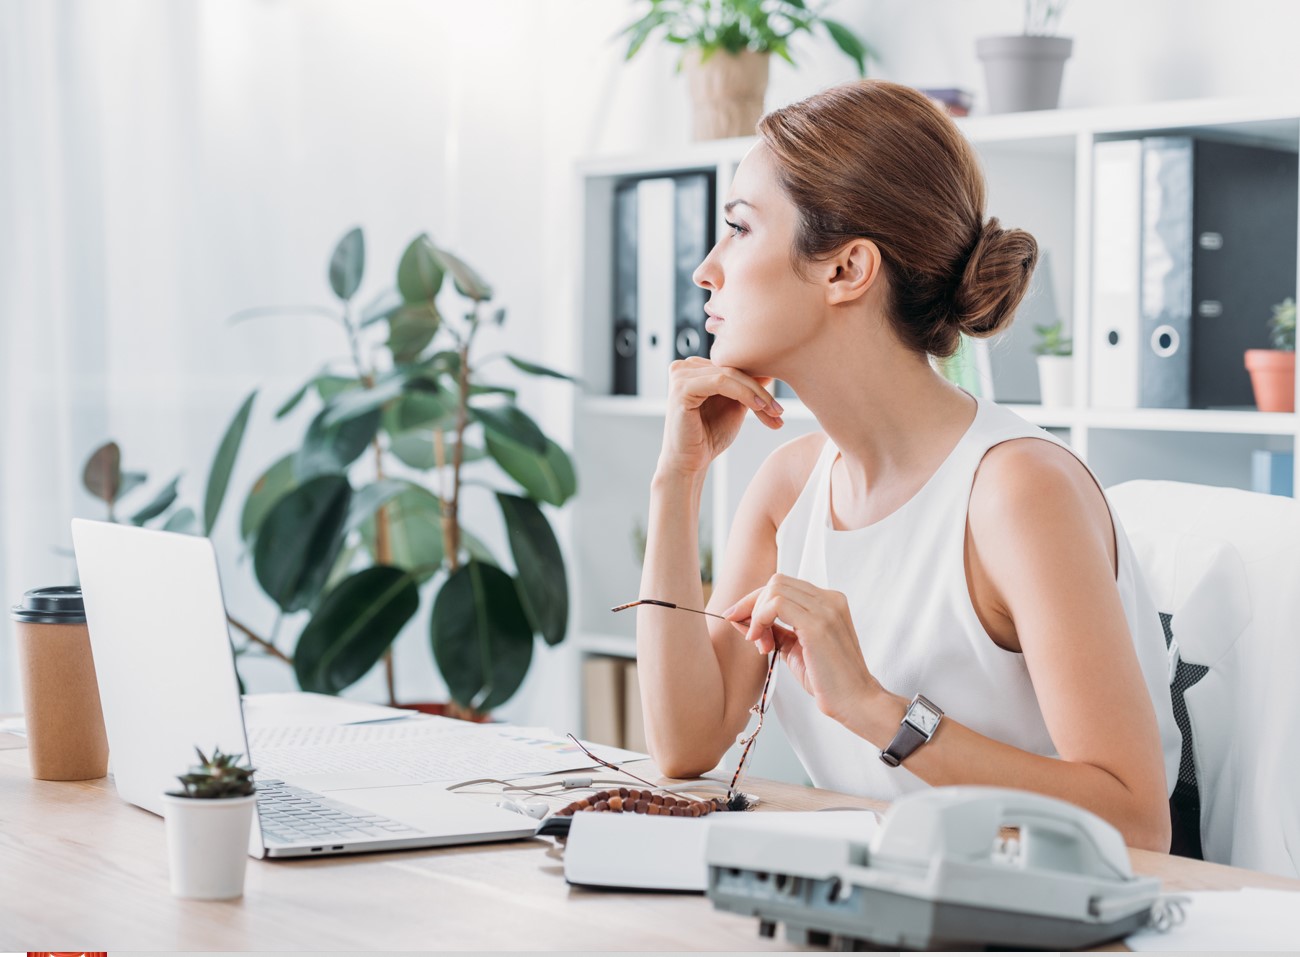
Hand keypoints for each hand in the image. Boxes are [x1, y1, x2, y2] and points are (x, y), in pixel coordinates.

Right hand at [656, 357, 782, 476]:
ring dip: (755, 393)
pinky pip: (721, 382)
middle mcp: (684, 367)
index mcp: (694, 369)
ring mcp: (680, 375)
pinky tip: (758, 407)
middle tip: (779, 411)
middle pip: (732, 369)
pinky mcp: (681, 387)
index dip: (758, 383)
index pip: (733, 367)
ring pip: (730, 374)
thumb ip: (746, 388)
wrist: (690, 463)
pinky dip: (743, 393)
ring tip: (773, 411)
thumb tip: (769, 371)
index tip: (778, 405)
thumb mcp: (734, 406)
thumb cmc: (708, 437)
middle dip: (759, 391)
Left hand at [723, 574, 882, 724]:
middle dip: (752, 604)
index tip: (737, 617)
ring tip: (760, 642)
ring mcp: (826, 609)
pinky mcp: (818, 624)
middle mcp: (830, 599)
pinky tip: (761, 640)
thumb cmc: (828, 680)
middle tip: (748, 634)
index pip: (784, 586)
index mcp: (828, 602)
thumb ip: (775, 631)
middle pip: (776, 582)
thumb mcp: (795, 649)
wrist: (855, 701)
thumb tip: (742, 619)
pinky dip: (761, 618)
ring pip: (775, 589)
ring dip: (757, 613)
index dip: (756, 600)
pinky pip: (777, 604)